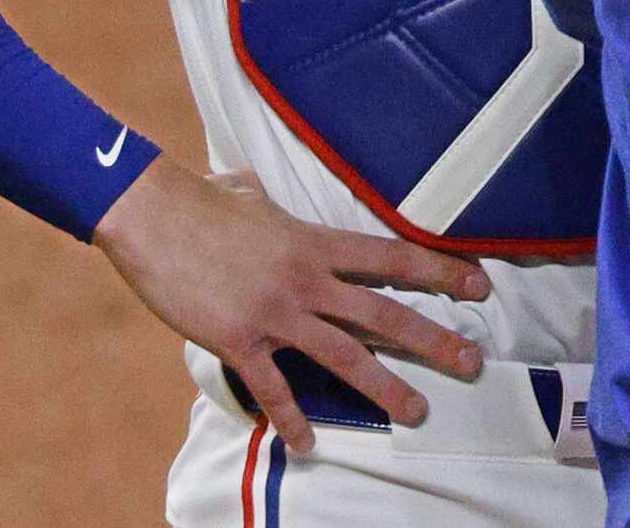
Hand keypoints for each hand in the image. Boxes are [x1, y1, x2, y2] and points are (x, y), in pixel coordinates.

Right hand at [93, 160, 490, 453]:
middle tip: (473, 361)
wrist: (151, 216)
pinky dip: (291, 419)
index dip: (440, 272)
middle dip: (434, 339)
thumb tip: (249, 185)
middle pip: (385, 312)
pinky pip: (274, 387)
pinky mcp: (240, 340)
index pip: (393, 257)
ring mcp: (276, 312)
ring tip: (418, 410)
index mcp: (316, 242)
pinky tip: (306, 444)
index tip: (478, 286)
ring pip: (346, 355)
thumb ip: (261, 199)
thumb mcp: (245, 192)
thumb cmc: (198, 201)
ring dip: (386, 386)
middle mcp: (308, 279)